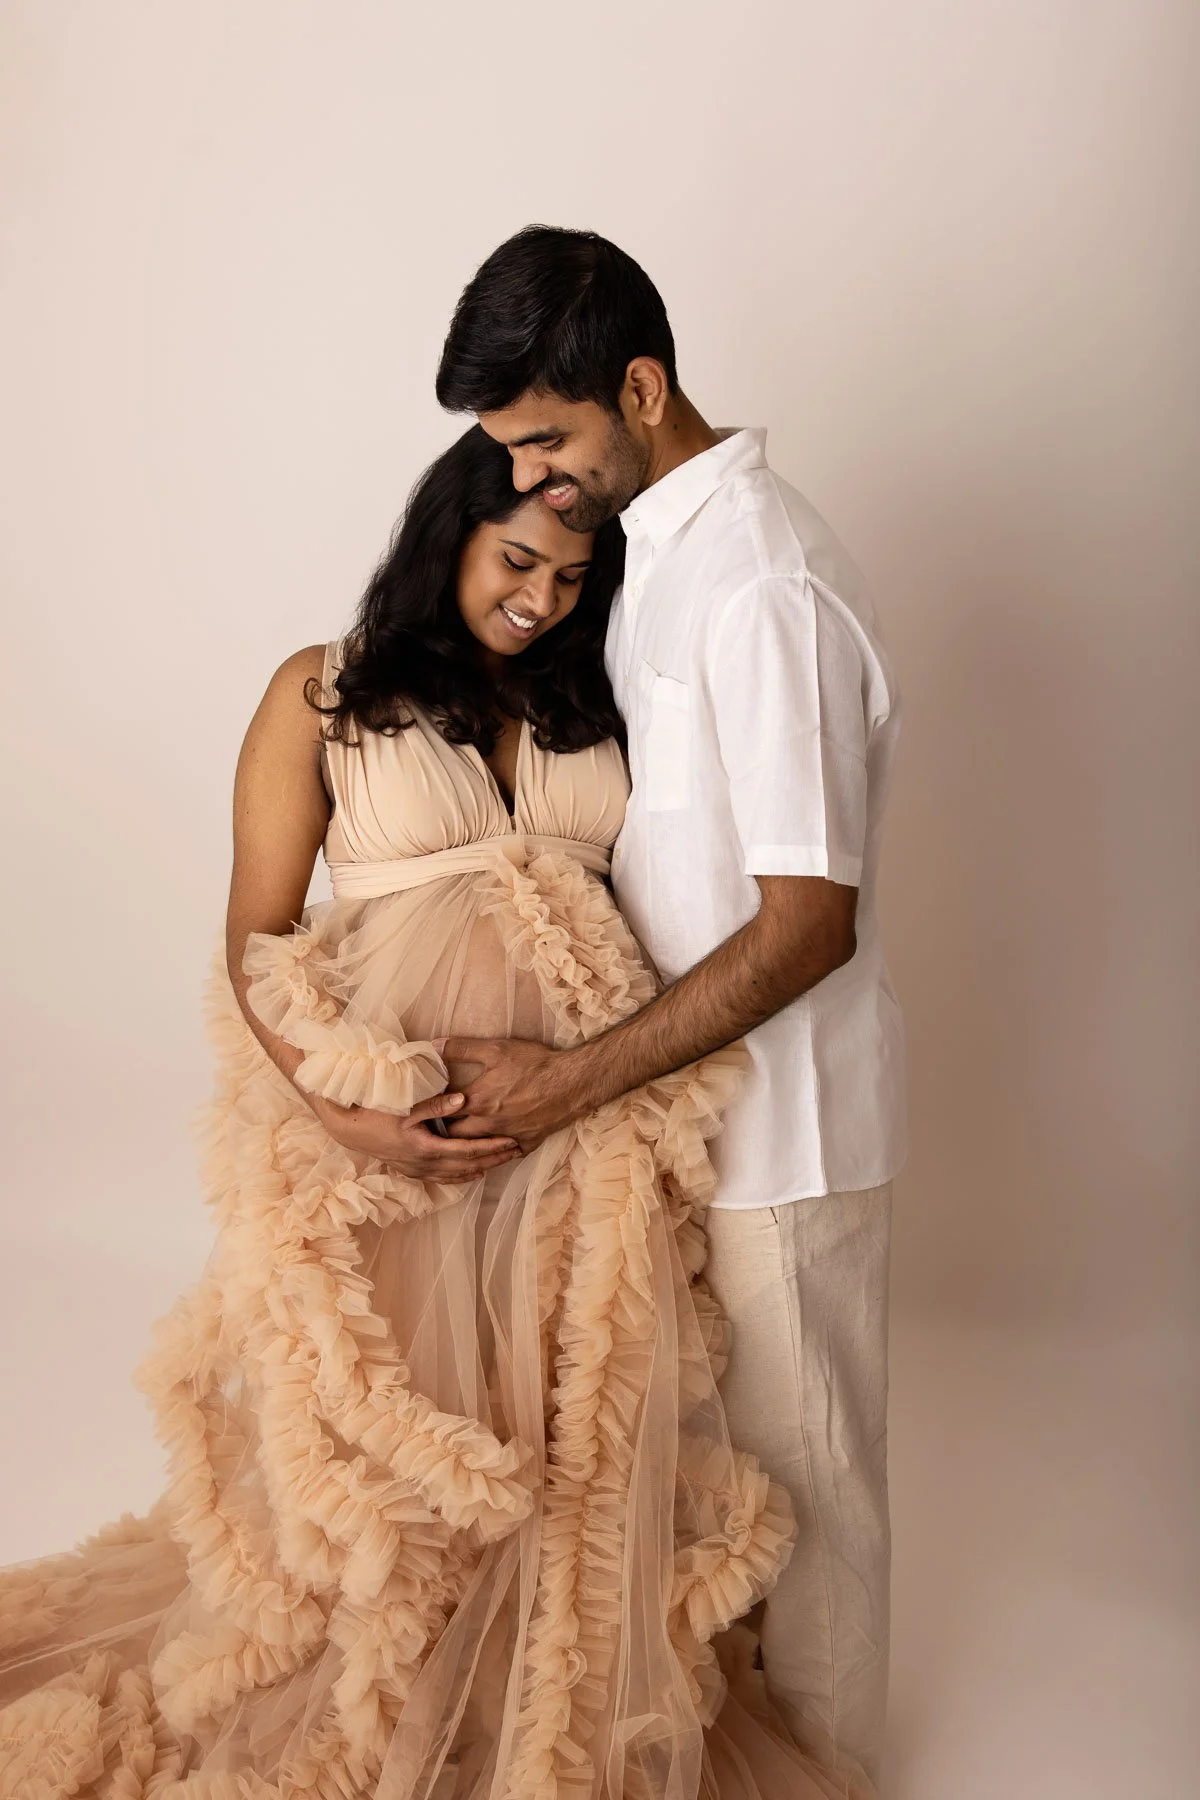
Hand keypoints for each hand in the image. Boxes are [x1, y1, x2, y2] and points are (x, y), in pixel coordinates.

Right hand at [309, 1089, 521, 1182]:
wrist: (350, 1130)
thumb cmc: (377, 1113)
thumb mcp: (406, 1105)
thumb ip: (435, 1104)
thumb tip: (463, 1100)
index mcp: (427, 1147)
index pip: (468, 1150)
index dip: (491, 1146)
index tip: (512, 1140)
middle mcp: (425, 1163)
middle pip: (468, 1165)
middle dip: (494, 1158)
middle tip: (517, 1151)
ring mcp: (418, 1170)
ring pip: (458, 1175)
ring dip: (482, 1168)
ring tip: (502, 1161)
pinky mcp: (412, 1170)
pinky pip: (443, 1178)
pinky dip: (462, 1177)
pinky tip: (473, 1174)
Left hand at [439, 1038, 588, 1151]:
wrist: (572, 1083)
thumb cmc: (534, 1064)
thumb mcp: (497, 1049)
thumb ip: (463, 1048)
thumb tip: (434, 1045)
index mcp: (478, 1101)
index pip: (442, 1112)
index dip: (430, 1110)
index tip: (423, 1108)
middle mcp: (488, 1124)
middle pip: (454, 1136)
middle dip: (443, 1131)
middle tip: (437, 1124)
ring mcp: (507, 1137)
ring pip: (476, 1149)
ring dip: (465, 1144)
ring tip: (458, 1138)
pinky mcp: (526, 1144)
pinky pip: (505, 1155)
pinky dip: (495, 1152)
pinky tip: (492, 1147)